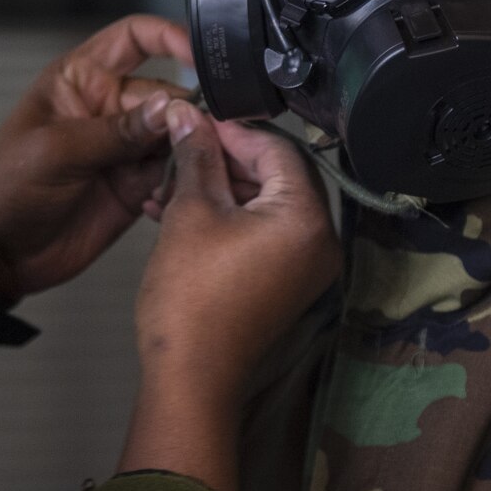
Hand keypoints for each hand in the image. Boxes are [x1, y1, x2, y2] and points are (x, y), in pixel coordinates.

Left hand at [0, 15, 191, 300]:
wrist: (2, 253)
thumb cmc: (8, 188)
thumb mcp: (57, 151)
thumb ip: (116, 131)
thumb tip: (170, 109)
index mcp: (81, 79)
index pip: (133, 39)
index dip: (168, 37)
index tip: (198, 55)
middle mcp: (108, 107)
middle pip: (167, 93)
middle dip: (186, 110)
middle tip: (195, 134)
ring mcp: (125, 147)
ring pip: (178, 133)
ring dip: (191, 145)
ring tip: (193, 163)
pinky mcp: (137, 184)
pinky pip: (175, 172)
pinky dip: (183, 178)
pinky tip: (171, 191)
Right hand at [122, 101, 339, 490]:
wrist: (191, 376)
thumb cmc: (192, 296)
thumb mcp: (191, 212)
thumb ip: (196, 156)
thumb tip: (189, 115)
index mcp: (306, 218)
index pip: (278, 149)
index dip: (233, 130)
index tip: (196, 122)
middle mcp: (319, 241)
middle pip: (276, 176)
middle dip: (224, 161)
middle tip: (182, 151)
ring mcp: (305, 267)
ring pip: (265, 206)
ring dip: (220, 190)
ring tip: (170, 185)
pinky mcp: (286, 284)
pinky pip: (262, 235)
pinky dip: (228, 220)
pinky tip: (180, 213)